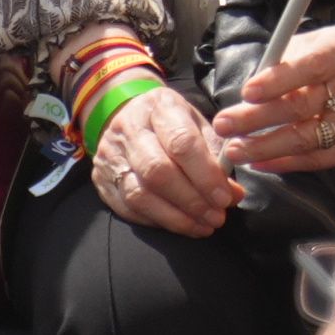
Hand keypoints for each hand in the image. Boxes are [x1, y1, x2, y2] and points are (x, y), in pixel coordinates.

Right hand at [93, 83, 242, 234]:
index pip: (182, 143)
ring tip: (202, 227)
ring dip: (175, 218)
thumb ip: (217, 157)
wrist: (127, 113)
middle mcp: (129, 129)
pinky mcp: (101, 179)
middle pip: (158, 171)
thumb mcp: (198, 125)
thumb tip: (233, 195)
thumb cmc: (172, 122)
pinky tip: (179, 225)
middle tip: (216, 217)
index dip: (205, 175)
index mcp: (160, 107)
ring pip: (139, 195)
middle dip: (191, 200)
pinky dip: (156, 221)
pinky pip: (127, 208)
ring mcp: (111, 155)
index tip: (224, 198)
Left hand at [215, 18, 334, 173]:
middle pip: (302, 107)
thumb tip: (251, 85)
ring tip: (235, 150)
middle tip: (224, 124)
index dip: (278, 81)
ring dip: (265, 146)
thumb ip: (289, 56)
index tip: (247, 92)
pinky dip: (286, 162)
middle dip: (256, 119)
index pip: (310, 67)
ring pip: (306, 138)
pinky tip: (261, 162)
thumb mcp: (324, 40)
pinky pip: (319, 158)